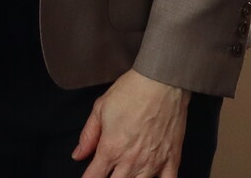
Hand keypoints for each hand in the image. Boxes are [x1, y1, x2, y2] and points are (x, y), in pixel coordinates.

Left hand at [73, 69, 190, 177]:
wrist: (161, 81)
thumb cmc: (132, 91)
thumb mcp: (100, 108)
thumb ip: (88, 135)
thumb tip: (78, 154)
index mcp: (111, 148)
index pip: (94, 177)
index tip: (90, 177)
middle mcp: (131, 160)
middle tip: (109, 172)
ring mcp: (153, 162)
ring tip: (127, 173)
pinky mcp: (172, 159)